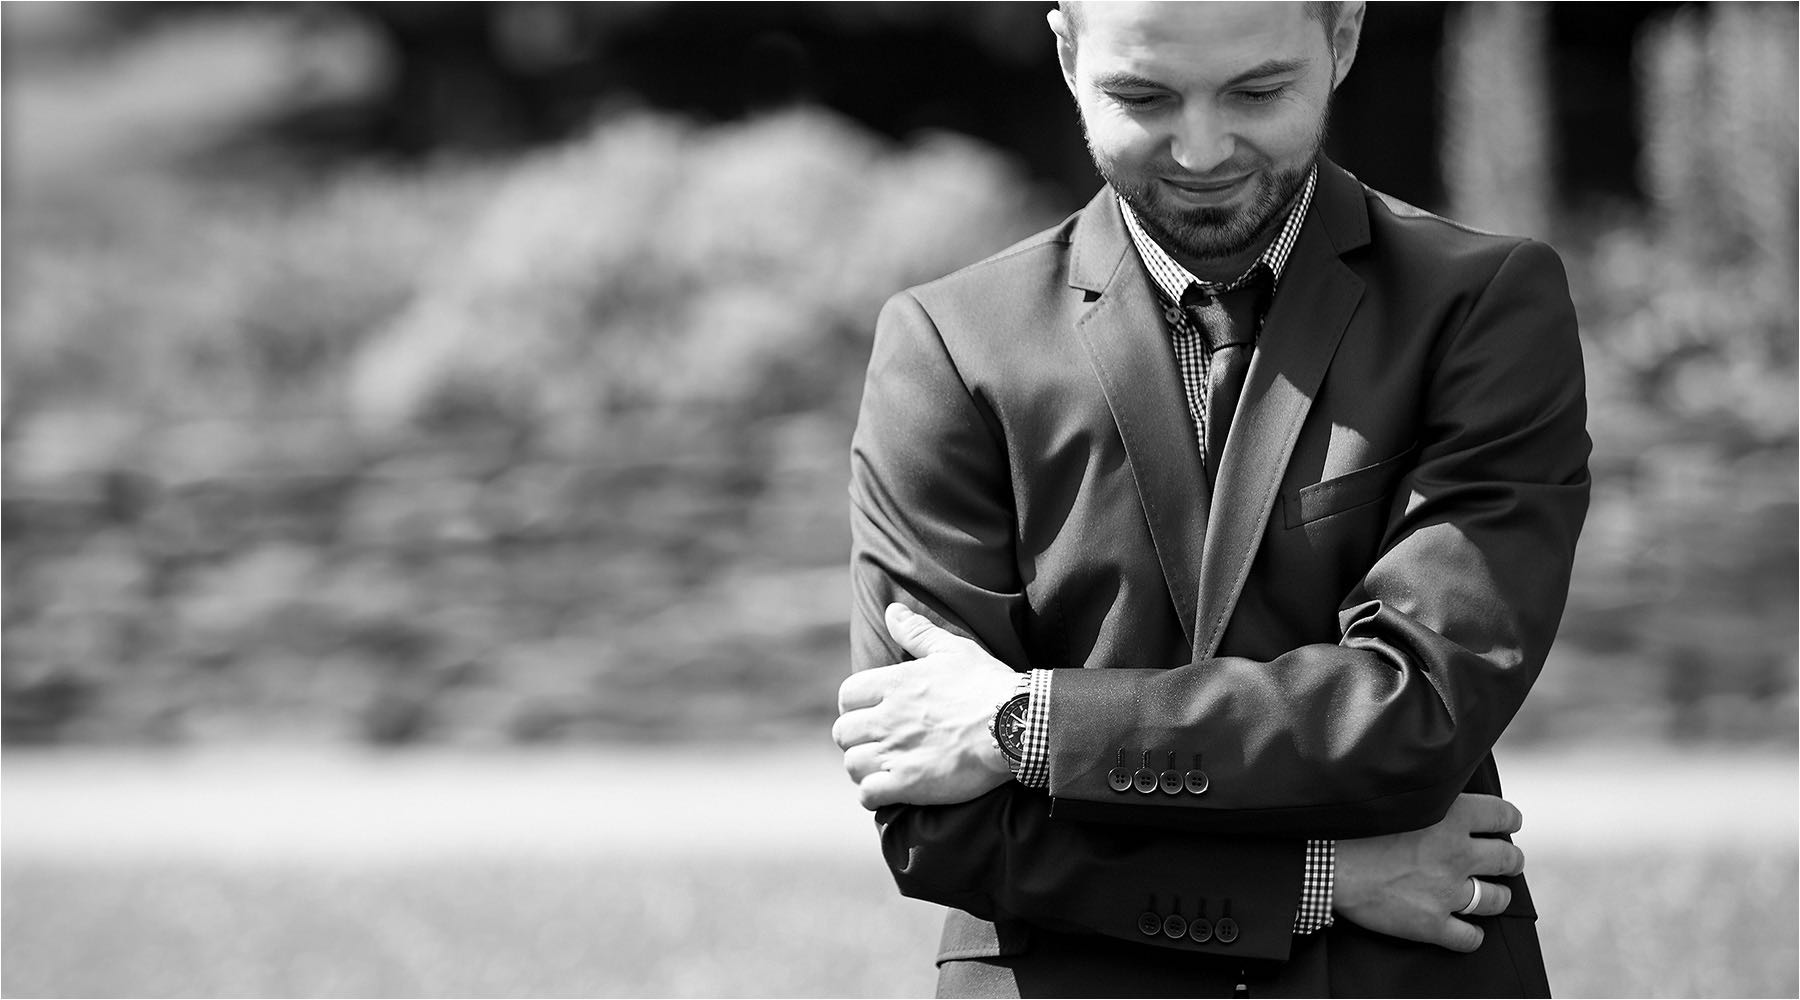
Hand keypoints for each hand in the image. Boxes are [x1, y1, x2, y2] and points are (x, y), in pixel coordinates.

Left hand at [833, 604, 1020, 809]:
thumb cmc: (987, 684)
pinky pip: (868, 794)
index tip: (868, 713)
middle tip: (875, 742)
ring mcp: (895, 752)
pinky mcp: (907, 783)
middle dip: (855, 738)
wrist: (1015, 725)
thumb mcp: (953, 649)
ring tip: (881, 767)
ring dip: (863, 767)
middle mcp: (887, 718)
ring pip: (852, 764)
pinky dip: (873, 794)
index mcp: (894, 684)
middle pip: (843, 732)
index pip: (846, 695)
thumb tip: (891, 612)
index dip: (853, 705)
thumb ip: (917, 632)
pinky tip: (889, 790)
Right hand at [1333, 793, 1526, 952]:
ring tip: (1488, 894)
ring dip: (1496, 896)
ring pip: (1496, 899)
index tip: (1506, 824)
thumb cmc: (1355, 825)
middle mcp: (1457, 854)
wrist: (1324, 862)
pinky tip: (1465, 929)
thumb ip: (1432, 797)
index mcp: (1452, 816)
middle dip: (1509, 860)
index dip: (1508, 820)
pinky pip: (1469, 938)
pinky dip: (1471, 935)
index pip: (1503, 816)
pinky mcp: (1432, 924)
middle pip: (1508, 859)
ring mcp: (1447, 892)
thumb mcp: (1401, 798)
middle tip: (1504, 860)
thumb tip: (1448, 795)